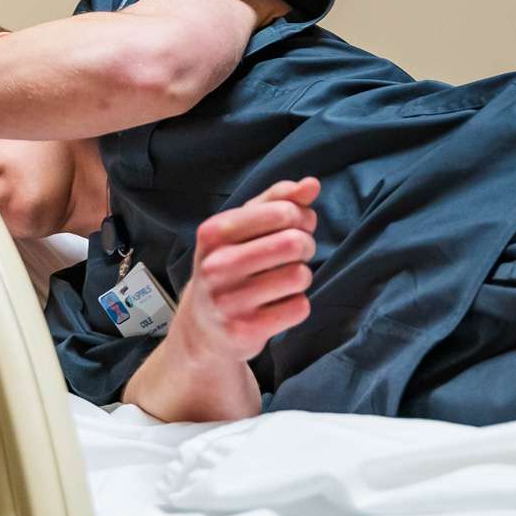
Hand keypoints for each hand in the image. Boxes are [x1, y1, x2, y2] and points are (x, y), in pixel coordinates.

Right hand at [170, 177, 320, 364]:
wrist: (203, 327)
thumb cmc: (231, 264)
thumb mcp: (242, 226)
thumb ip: (278, 199)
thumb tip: (312, 184)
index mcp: (214, 232)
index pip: (282, 211)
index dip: (302, 216)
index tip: (297, 226)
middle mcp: (216, 266)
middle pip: (294, 243)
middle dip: (307, 244)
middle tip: (299, 252)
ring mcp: (228, 301)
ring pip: (299, 276)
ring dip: (303, 275)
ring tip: (288, 278)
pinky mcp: (245, 331)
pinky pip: (298, 308)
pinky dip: (298, 304)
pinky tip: (280, 303)